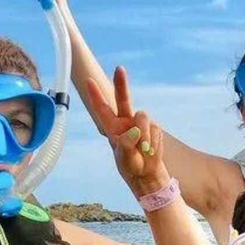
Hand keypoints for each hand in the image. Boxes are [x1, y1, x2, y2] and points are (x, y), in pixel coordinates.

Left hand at [85, 67, 168, 196]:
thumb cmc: (131, 167)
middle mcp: (126, 122)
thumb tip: (135, 130)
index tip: (89, 81)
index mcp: (112, 128)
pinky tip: (151, 152)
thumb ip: (127, 145)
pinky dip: (154, 142)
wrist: (148, 175)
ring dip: (145, 135)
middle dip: (121, 84)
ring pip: (143, 117)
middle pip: (123, 99)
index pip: (102, 109)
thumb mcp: (125, 159)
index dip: (96, 95)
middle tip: (119, 69)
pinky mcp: (153, 128)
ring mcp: (140, 124)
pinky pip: (155, 129)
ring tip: (145, 151)